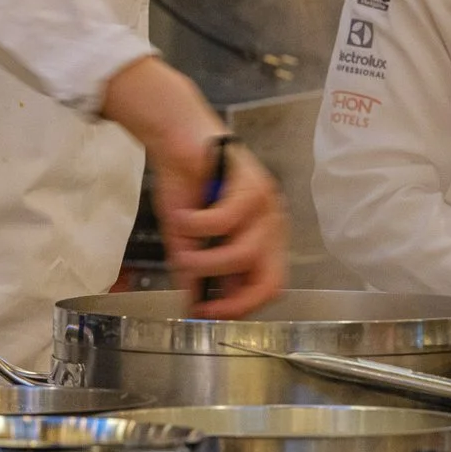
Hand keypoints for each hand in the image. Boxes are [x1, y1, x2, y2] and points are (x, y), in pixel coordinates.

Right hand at [100, 58, 286, 317]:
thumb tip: (193, 308)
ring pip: (243, 253)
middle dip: (234, 298)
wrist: (177, 137)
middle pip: (270, 280)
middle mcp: (272, 225)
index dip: (239, 308)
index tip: (206, 314)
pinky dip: (197, 225)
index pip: (267, 286)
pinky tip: (182, 216)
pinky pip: (225, 221)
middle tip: (203, 301)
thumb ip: (195, 271)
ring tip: (182, 252)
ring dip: (205, 260)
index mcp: (263, 239)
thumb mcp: (187, 239)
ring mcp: (266, 205)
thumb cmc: (186, 183)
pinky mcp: (252, 184)